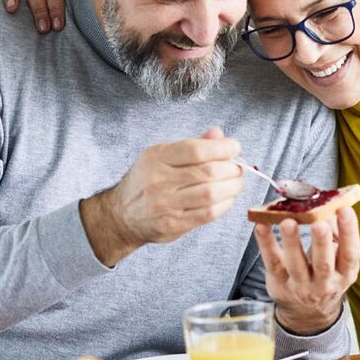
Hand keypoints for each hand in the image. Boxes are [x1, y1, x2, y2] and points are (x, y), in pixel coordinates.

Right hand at [80, 127, 243, 266]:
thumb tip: (219, 134)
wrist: (121, 215)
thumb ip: (192, 145)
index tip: (234, 147)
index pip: (196, 150)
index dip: (222, 148)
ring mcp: (165, 204)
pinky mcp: (173, 224)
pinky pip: (208, 214)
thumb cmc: (146, 182)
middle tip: (238, 168)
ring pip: (211, 193)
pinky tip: (227, 199)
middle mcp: (159, 180)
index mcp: (156, 157)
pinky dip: (224, 205)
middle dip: (232, 168)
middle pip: (208, 172)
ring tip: (236, 183)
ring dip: (232, 187)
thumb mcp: (161, 156)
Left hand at [254, 207, 358, 334]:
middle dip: (321, 242)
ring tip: (288, 222)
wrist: (307, 313)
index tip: (345, 210)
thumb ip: (336, 235)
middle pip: (324, 264)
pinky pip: (272, 263)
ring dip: (292, 242)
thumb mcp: (338, 261)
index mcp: (344, 274)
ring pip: (296, 265)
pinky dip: (266, 244)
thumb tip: (331, 206)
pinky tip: (261, 226)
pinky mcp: (279, 284)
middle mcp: (325, 284)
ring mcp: (301, 287)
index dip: (350, 232)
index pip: (350, 254)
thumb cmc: (324, 276)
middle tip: (319, 223)